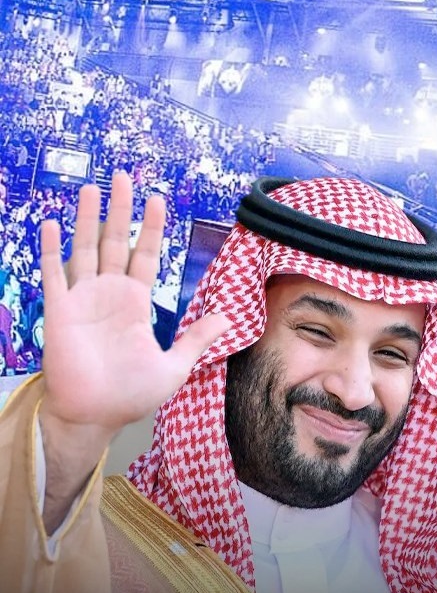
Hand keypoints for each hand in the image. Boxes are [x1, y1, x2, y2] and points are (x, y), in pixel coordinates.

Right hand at [36, 172, 229, 528]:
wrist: (96, 416)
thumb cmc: (131, 394)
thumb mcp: (176, 365)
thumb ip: (197, 338)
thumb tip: (230, 318)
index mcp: (136, 303)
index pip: (146, 255)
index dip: (152, 228)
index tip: (158, 200)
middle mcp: (109, 294)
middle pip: (114, 242)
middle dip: (119, 209)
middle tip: (122, 176)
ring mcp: (82, 300)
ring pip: (84, 249)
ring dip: (86, 218)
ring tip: (91, 188)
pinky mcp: (59, 311)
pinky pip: (54, 274)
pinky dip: (52, 248)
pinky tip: (53, 222)